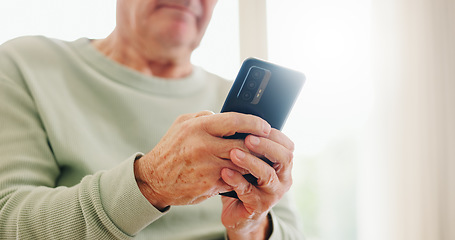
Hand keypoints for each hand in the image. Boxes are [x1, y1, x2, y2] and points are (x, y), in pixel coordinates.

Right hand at [134, 111, 271, 209]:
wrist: (154, 180)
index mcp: (198, 127)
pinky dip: (243, 175)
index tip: (265, 126)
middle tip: (270, 144)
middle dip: (260, 145)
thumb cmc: (171, 149)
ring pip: (243, 163)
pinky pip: (234, 178)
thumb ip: (205, 116)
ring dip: (254, 161)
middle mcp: (204, 146)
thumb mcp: (182, 124)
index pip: (235, 121)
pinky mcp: (210, 184)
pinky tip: (248, 173)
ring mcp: (208, 167)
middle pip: (244, 144)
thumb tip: (227, 115)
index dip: (254, 122)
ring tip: (263, 158)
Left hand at [220, 129, 294, 238]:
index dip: (274, 134)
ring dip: (250, 162)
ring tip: (233, 153)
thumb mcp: (251, 161)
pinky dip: (236, 180)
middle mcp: (283, 178)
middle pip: (284, 158)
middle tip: (248, 138)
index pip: (287, 145)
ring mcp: (273, 194)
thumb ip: (251, 145)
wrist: (239, 213)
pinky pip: (248, 191)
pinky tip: (225, 172)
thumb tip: (239, 117)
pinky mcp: (259, 206)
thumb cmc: (244, 179)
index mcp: (283, 164)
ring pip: (267, 175)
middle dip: (266, 146)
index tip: (256, 125)